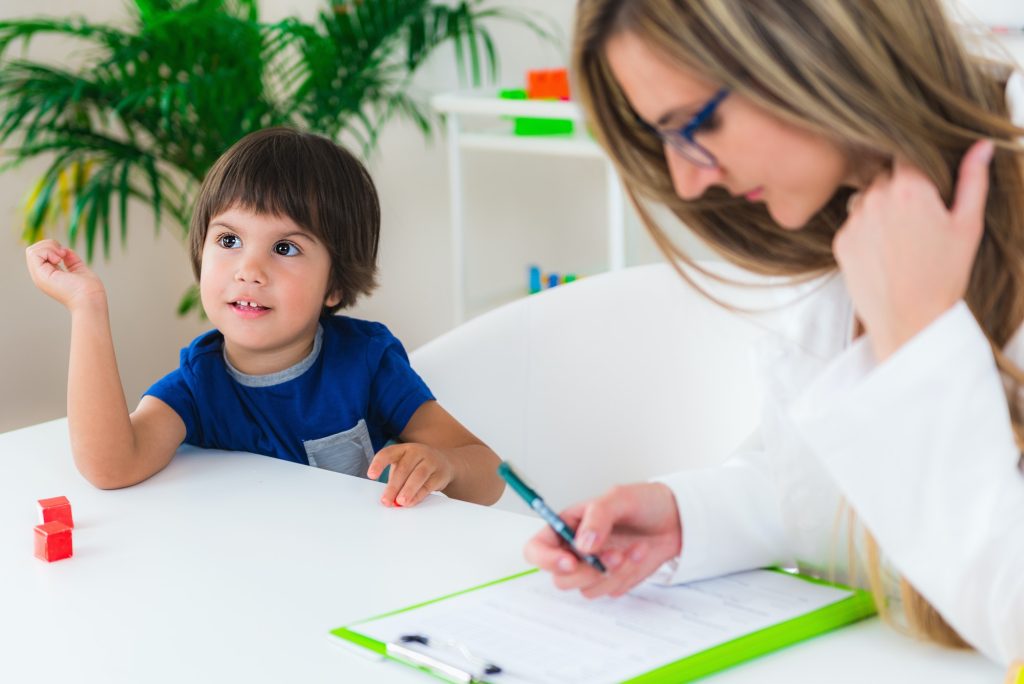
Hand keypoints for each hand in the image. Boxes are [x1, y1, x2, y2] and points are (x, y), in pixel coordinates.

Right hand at [25, 239, 105, 310]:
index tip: (65, 254)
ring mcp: (39, 276)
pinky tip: (59, 258)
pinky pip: (33, 253)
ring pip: (32, 250)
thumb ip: (70, 260)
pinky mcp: (40, 275)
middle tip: (63, 254)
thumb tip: (65, 250)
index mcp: (49, 275)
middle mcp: (41, 276)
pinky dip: (48, 250)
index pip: (40, 254)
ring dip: (49, 247)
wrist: (90, 300)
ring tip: (61, 256)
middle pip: (34, 250)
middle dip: (50, 244)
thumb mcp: (78, 269)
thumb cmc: (89, 289)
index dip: (52, 248)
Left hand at [367, 442, 455, 506]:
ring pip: (418, 475)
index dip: (379, 464)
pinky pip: (428, 485)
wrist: (445, 462)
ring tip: (400, 502)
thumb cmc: (417, 466)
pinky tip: (411, 502)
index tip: (371, 475)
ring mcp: (430, 461)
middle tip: (386, 500)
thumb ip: (395, 480)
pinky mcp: (440, 474)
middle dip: (393, 486)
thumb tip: (388, 498)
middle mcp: (417, 452)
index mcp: (403, 449)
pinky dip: (418, 495)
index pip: (388, 453)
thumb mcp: (404, 466)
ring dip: (408, 490)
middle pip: (403, 468)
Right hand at [523, 483, 681, 597]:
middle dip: (588, 571)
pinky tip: (638, 553)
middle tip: (612, 556)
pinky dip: (626, 575)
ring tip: (632, 549)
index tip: (570, 561)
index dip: (545, 559)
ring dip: (612, 572)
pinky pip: (609, 590)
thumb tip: (582, 544)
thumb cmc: (642, 502)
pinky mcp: (610, 580)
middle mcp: (574, 549)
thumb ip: (598, 517)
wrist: (674, 520)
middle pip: (560, 577)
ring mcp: (592, 567)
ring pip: (586, 587)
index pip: (537, 548)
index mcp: (566, 526)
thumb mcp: (618, 498)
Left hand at [834, 140, 993, 360]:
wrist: (909, 320)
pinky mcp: (840, 241)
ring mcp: (854, 221)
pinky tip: (885, 252)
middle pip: (884, 175)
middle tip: (918, 217)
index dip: (916, 164)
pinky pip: (853, 223)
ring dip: (880, 207)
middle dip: (900, 187)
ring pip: (866, 198)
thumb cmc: (944, 275)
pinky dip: (867, 230)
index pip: (906, 154)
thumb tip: (981, 146)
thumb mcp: (967, 225)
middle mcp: (875, 199)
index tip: (925, 178)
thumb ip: (972, 180)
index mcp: (908, 189)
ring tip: (902, 237)